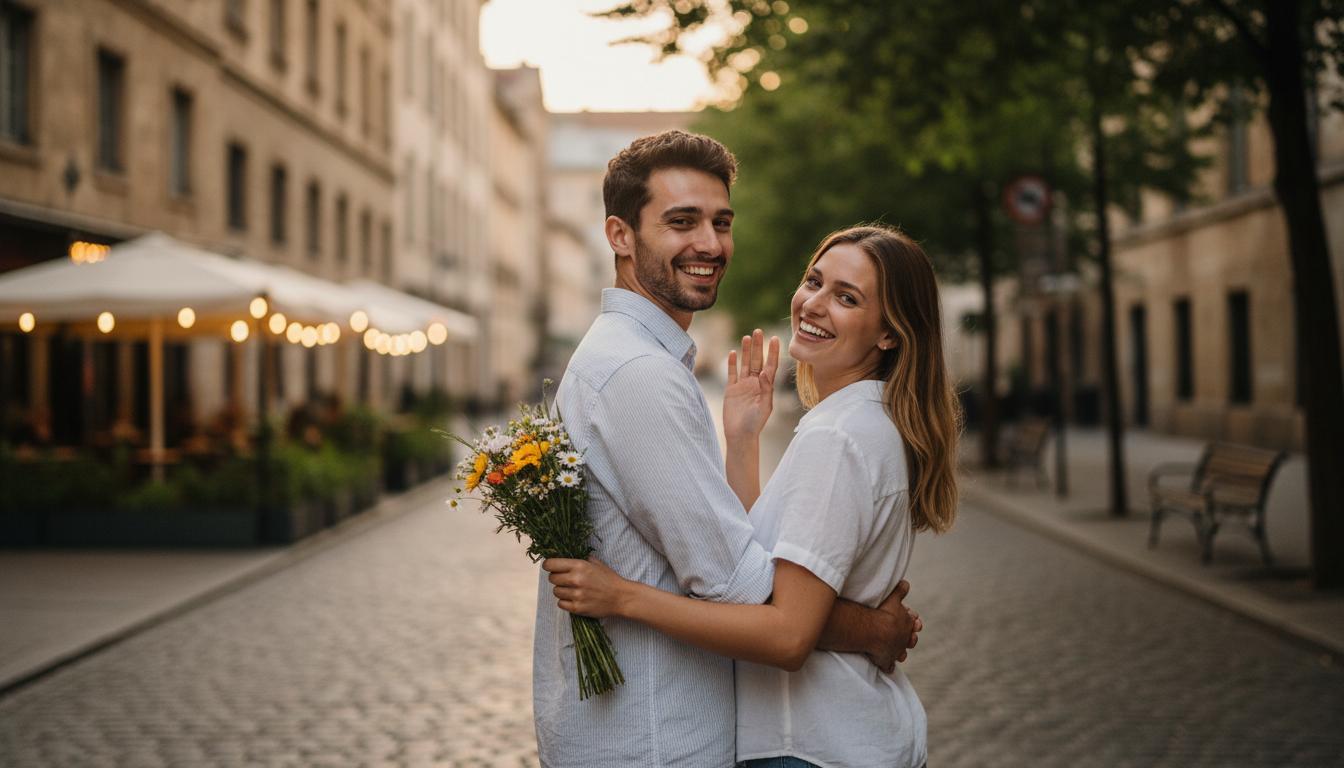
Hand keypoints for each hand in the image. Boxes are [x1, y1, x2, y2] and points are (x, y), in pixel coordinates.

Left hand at [543, 556, 628, 618]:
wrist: (621, 597)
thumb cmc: (609, 579)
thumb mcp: (596, 563)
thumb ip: (580, 560)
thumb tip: (563, 557)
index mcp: (579, 566)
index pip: (551, 564)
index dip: (548, 565)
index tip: (550, 567)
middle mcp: (576, 580)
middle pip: (552, 578)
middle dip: (556, 578)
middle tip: (564, 579)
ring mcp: (576, 595)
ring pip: (555, 591)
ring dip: (561, 590)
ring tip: (571, 589)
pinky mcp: (577, 608)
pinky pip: (561, 604)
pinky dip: (565, 601)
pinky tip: (573, 598)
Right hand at [722, 329, 780, 443]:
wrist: (740, 435)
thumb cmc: (755, 423)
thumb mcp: (764, 406)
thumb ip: (766, 389)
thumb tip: (765, 372)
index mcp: (766, 387)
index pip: (771, 365)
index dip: (773, 352)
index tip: (775, 338)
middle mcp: (755, 384)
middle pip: (758, 360)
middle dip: (758, 346)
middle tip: (758, 331)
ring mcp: (743, 386)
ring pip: (745, 364)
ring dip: (746, 351)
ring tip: (747, 337)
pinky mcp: (731, 390)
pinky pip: (732, 373)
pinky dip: (732, 363)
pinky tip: (732, 352)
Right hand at [864, 580, 923, 672]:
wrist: (876, 631)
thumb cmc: (883, 613)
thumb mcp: (893, 598)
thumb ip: (900, 590)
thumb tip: (905, 583)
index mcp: (907, 623)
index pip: (914, 622)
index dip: (914, 621)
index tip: (915, 621)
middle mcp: (904, 638)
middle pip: (911, 639)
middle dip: (910, 637)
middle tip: (911, 637)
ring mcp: (896, 650)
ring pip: (902, 653)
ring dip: (901, 652)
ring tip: (900, 653)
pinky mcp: (886, 661)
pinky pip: (888, 666)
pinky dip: (888, 666)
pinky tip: (888, 667)